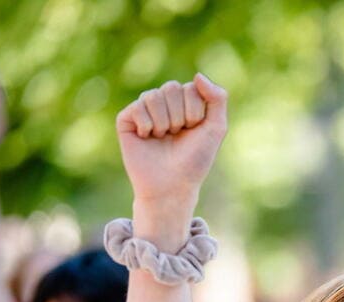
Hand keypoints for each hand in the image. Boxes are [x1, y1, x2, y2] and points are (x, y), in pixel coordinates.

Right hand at [116, 74, 227, 206]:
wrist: (173, 185)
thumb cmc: (195, 160)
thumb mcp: (216, 128)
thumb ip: (217, 99)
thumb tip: (198, 75)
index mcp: (184, 102)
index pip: (190, 87)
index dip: (195, 112)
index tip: (194, 130)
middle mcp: (163, 103)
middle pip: (171, 88)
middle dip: (180, 116)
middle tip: (177, 135)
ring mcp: (144, 109)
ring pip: (153, 96)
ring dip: (164, 122)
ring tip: (163, 138)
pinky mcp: (126, 119)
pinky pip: (137, 107)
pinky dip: (147, 126)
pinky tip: (148, 138)